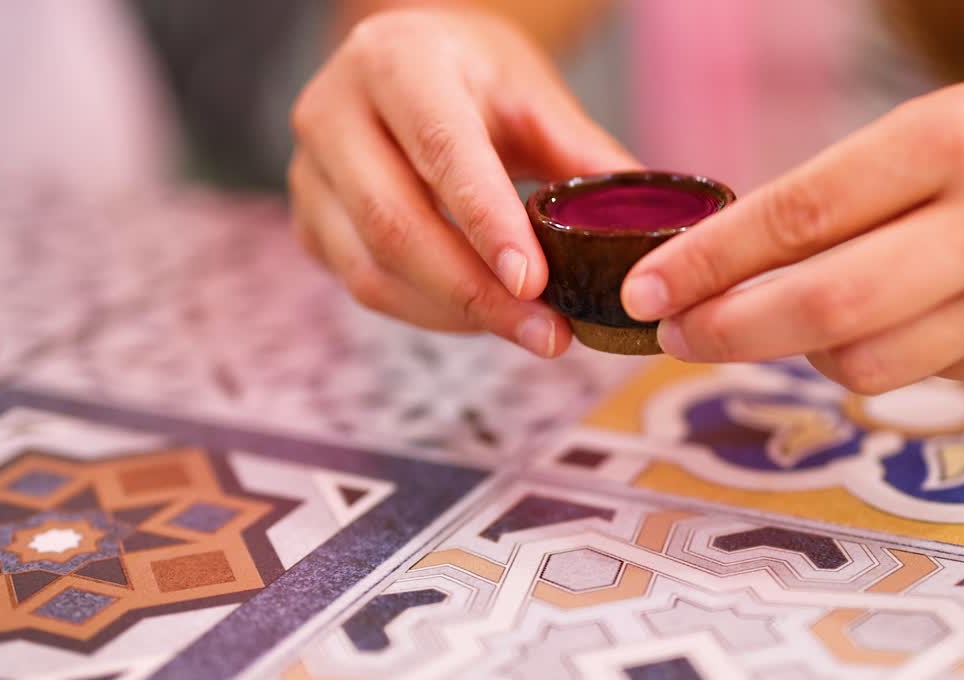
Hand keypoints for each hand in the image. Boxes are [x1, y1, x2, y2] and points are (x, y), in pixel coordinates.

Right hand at [289, 7, 635, 356]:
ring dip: (456, 315)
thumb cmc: (478, 77)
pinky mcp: (310, 221)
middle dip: (477, 293)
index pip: (440, 148)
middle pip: (395, 223)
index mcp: (396, 61)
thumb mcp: (535, 97)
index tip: (535, 284)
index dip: (486, 223)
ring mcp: (309, 172)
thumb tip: (654, 231)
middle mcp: (333, 111)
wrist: (411, 64)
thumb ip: (584, 160)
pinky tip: (484, 316)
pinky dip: (430, 314)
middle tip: (548, 334)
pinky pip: (365, 286)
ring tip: (529, 331)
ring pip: (373, 269)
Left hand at [622, 63, 963, 391]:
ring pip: (863, 367)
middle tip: (673, 333)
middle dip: (727, 330)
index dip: (710, 258)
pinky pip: (918, 375)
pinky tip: (874, 323)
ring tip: (779, 320)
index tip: (649, 285)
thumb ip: (845, 193)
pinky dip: (869, 357)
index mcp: (956, 142)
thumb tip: (735, 260)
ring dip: (795, 353)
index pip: (803, 211)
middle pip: (825, 307)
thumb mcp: (942, 121)